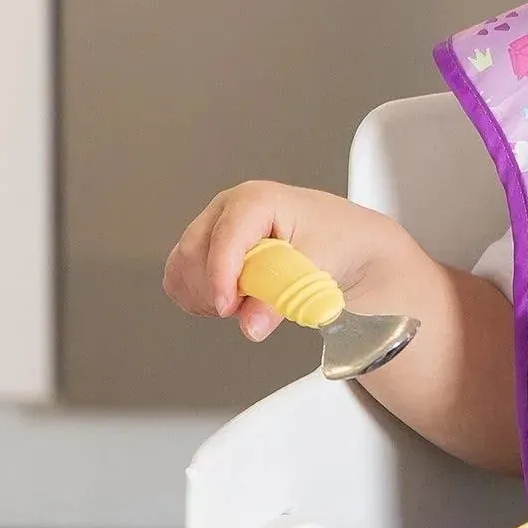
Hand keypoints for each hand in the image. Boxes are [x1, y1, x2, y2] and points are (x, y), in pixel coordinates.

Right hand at [162, 181, 424, 342]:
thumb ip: (282, 297)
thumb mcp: (318, 270)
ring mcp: (214, 227)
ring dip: (205, 296)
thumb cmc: (338, 242)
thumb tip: (250, 327)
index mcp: (255, 200)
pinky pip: (180, 278)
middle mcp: (227, 208)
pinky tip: (230, 302)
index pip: (224, 238)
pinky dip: (197, 298)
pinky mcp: (207, 248)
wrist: (348, 243)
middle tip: (249, 307)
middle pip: (193, 254)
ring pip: (182, 268)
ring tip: (245, 302)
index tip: (228, 308)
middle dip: (215, 290)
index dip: (221, 276)